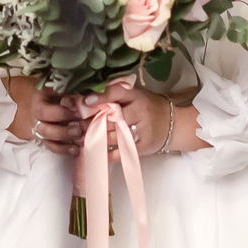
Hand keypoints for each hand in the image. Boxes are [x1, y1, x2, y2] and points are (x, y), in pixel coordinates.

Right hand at [25, 84, 89, 156]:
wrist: (46, 94)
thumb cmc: (58, 86)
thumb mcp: (62, 83)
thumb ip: (72, 89)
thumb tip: (88, 98)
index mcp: (39, 100)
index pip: (44, 111)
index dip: (61, 114)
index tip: (78, 113)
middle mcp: (37, 116)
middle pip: (45, 128)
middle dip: (63, 131)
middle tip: (79, 129)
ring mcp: (42, 128)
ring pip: (48, 139)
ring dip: (64, 140)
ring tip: (81, 139)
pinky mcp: (48, 138)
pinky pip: (53, 147)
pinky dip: (64, 150)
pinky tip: (76, 150)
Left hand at [81, 79, 196, 154]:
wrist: (173, 125)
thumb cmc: (148, 107)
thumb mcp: (136, 95)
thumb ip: (116, 94)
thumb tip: (86, 97)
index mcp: (136, 96)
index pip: (117, 93)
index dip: (101, 96)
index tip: (85, 101)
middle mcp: (140, 112)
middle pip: (112, 117)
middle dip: (91, 122)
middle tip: (74, 125)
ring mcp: (142, 130)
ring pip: (113, 135)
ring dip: (95, 138)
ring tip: (79, 138)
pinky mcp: (143, 147)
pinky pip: (120, 152)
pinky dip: (106, 154)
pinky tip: (94, 152)